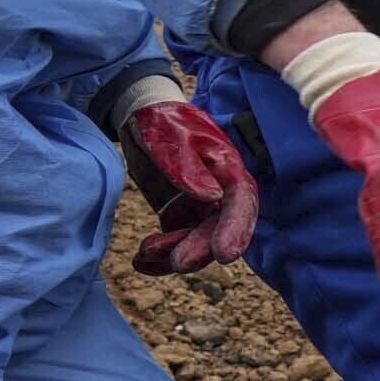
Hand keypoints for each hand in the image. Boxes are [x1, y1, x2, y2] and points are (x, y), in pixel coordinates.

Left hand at [118, 92, 259, 271]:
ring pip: (196, 241)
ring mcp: (200, 208)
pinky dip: (158, 257)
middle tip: (177, 262)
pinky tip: (139, 262)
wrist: (143, 118)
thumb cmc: (163, 122)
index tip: (224, 255)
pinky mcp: (180, 215)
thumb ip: (187, 167)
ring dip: (173, 253)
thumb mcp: (172, 139)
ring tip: (144, 252)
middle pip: (218, 229)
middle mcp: (220, 194)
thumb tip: (210, 197)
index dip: (236, 230)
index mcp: (227, 171)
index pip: (240, 204)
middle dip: (200, 249)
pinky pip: (175, 242)